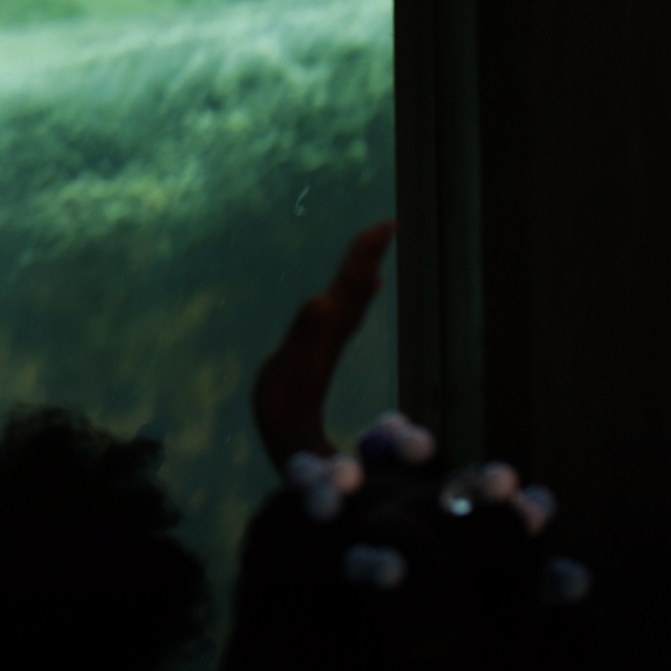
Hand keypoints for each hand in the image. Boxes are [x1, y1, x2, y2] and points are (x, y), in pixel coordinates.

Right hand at [254, 218, 394, 468]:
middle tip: (385, 225)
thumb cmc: (285, 411)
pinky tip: (347, 296)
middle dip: (367, 255)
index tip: (383, 226)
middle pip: (355, 287)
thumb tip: (323, 299)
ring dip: (359, 272)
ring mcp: (326, 345)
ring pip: (349, 301)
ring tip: (371, 251)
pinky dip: (347, 299)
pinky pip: (339, 318)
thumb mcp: (292, 369)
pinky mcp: (316, 353)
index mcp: (329, 330)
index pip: (351, 284)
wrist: (290, 446)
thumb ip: (307, 334)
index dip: (365, 255)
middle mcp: (333, 334)